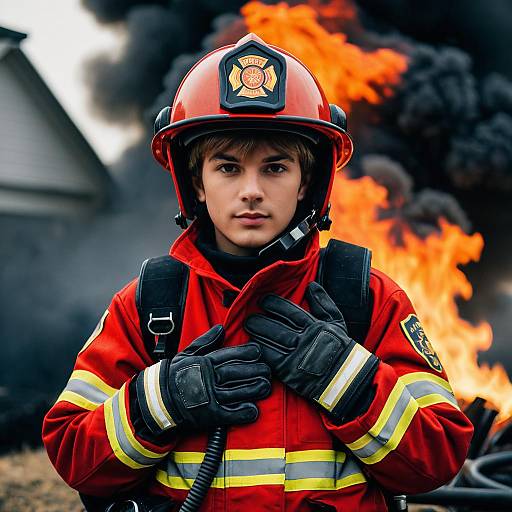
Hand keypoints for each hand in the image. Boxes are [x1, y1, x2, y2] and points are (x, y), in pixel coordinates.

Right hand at [136, 325, 270, 433]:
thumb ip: (205, 341)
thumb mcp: (186, 354)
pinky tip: (254, 410)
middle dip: (255, 370)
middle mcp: (208, 379)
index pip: (229, 355)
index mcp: (204, 362)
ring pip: (238, 392)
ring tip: (266, 386)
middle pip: (237, 372)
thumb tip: (221, 328)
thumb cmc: (172, 376)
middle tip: (268, 370)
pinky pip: (230, 414)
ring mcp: (209, 397)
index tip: (259, 351)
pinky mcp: (209, 416)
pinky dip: (243, 413)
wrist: (155, 401)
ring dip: (254, 389)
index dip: (246, 353)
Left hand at [245, 282, 378, 422]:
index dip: (273, 304)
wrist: (347, 380)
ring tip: (248, 327)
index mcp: (315, 326)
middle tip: (249, 315)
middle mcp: (304, 339)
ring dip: (257, 333)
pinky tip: (252, 345)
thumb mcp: (337, 323)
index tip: (263, 300)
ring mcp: (296, 357)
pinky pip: (270, 359)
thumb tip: (312, 285)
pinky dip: (260, 351)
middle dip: (260, 319)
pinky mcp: (289, 372)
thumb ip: (324, 303)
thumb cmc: (341, 349)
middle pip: (276, 326)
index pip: (289, 311)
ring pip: (271, 341)